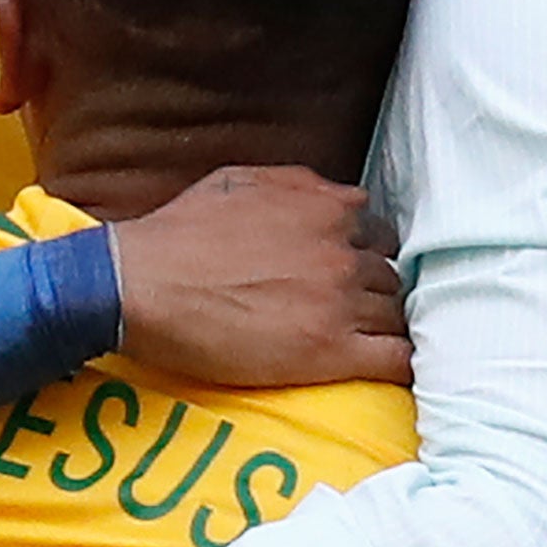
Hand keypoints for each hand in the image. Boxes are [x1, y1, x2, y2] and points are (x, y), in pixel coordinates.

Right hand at [114, 165, 409, 387]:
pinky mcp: (332, 353)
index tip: (349, 269)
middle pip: (389, 274)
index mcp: (326, 207)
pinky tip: (388, 366)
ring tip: (363, 339)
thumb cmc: (183, 232)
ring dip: (384, 324)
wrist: (145, 285)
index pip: (377, 231)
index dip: (363, 251)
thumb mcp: (240, 180)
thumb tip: (333, 193)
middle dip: (374, 288)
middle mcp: (343, 251)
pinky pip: (396, 359)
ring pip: (396, 313)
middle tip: (350, 307)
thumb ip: (297, 183)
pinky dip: (400, 363)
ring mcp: (341, 302)